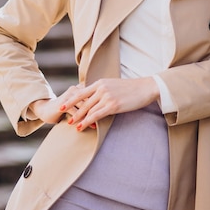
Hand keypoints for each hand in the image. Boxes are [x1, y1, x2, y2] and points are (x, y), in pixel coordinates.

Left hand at [30, 78, 159, 131]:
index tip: (63, 104)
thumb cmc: (132, 88)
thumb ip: (105, 89)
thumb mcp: (115, 85)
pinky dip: (86, 121)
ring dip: (78, 117)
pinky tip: (81, 126)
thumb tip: (98, 96)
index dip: (71, 99)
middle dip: (71, 109)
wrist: (146, 87)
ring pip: (87, 109)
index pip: (82, 92)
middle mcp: (101, 88)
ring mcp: (106, 96)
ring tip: (71, 124)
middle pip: (82, 101)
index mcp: (101, 83)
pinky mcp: (112, 105)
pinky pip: (96, 115)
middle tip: (63, 115)